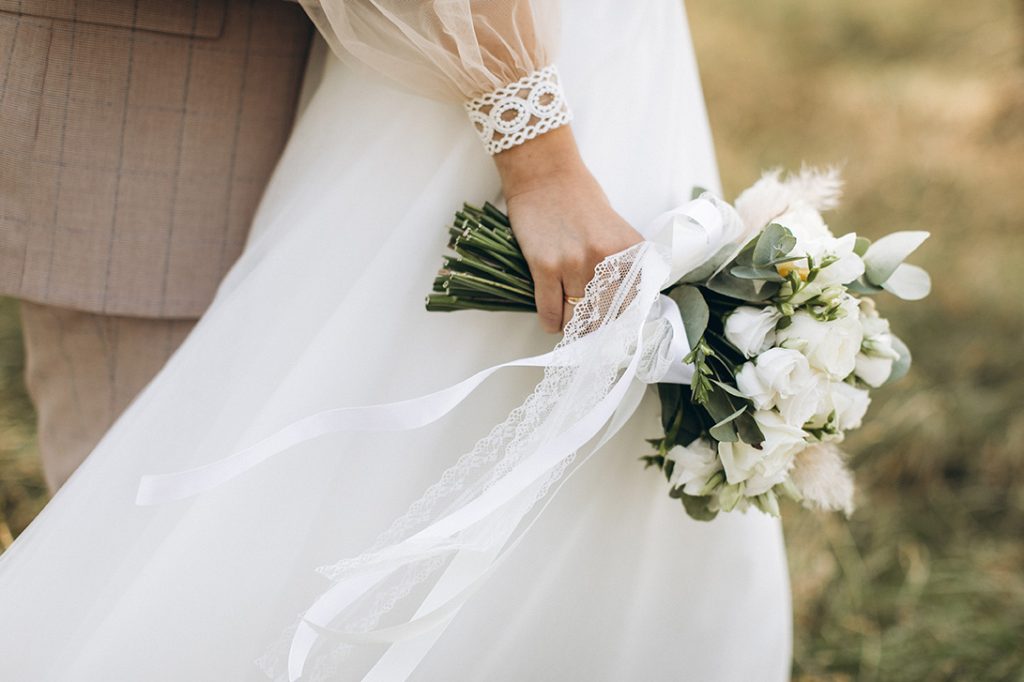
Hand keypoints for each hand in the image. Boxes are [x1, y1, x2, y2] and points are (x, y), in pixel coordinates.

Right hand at [493, 126, 643, 332]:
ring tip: (569, 324)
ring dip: (572, 327)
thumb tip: (625, 306)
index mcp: (628, 250)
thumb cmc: (580, 200)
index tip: (614, 329)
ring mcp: (574, 263)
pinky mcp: (545, 265)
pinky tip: (552, 320)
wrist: (545, 175)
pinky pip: (550, 311)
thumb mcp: (617, 229)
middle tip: (590, 334)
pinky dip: (551, 322)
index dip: (622, 321)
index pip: (633, 303)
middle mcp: (605, 258)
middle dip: (596, 330)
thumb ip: (624, 264)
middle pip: (604, 316)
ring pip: (576, 317)